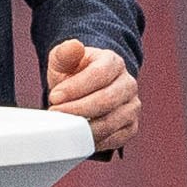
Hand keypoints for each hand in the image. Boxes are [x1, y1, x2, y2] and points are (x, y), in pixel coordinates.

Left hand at [43, 40, 143, 154]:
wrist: (86, 89)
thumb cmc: (74, 74)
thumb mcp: (63, 59)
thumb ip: (66, 52)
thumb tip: (74, 46)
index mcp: (114, 62)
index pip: (99, 75)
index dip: (75, 88)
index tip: (54, 97)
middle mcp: (128, 84)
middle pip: (107, 100)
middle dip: (78, 109)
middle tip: (55, 113)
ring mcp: (132, 107)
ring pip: (111, 122)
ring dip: (84, 127)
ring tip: (64, 126)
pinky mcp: (131, 127)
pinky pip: (114, 138)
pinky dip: (94, 140)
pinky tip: (78, 136)